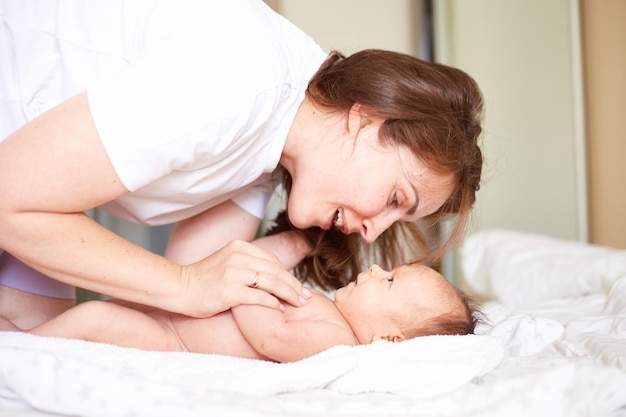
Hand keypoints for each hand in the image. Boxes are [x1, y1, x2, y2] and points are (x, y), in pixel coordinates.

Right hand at [179, 240, 311, 316]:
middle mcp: (238, 256)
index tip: (298, 286)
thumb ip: (248, 264)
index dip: (288, 274)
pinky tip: (280, 309)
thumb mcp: (228, 262)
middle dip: (294, 285)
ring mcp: (234, 272)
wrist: (179, 288)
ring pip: (272, 282)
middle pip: (276, 270)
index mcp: (239, 246)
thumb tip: (275, 276)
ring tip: (300, 303)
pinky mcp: (229, 290)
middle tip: (306, 297)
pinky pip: (259, 297)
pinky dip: (272, 303)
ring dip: (289, 294)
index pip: (272, 260)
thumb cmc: (204, 280)